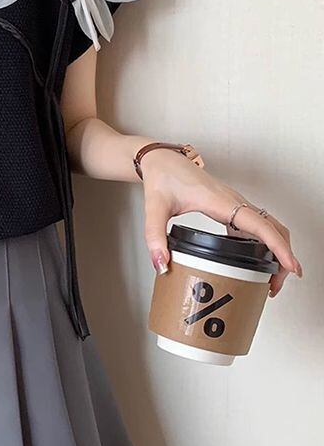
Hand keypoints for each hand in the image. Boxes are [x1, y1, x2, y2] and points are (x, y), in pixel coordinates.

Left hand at [140, 149, 302, 296]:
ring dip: (277, 249)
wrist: (163, 160)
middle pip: (273, 228)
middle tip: (275, 285)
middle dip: (282, 256)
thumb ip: (155, 237)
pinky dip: (265, 241)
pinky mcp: (230, 206)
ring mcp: (234, 203)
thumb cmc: (162, 177)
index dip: (278, 247)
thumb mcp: (154, 208)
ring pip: (269, 225)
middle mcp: (233, 202)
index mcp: (220, 202)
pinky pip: (257, 224)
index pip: (260, 225)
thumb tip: (161, 264)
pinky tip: (257, 259)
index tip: (290, 267)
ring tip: (270, 278)